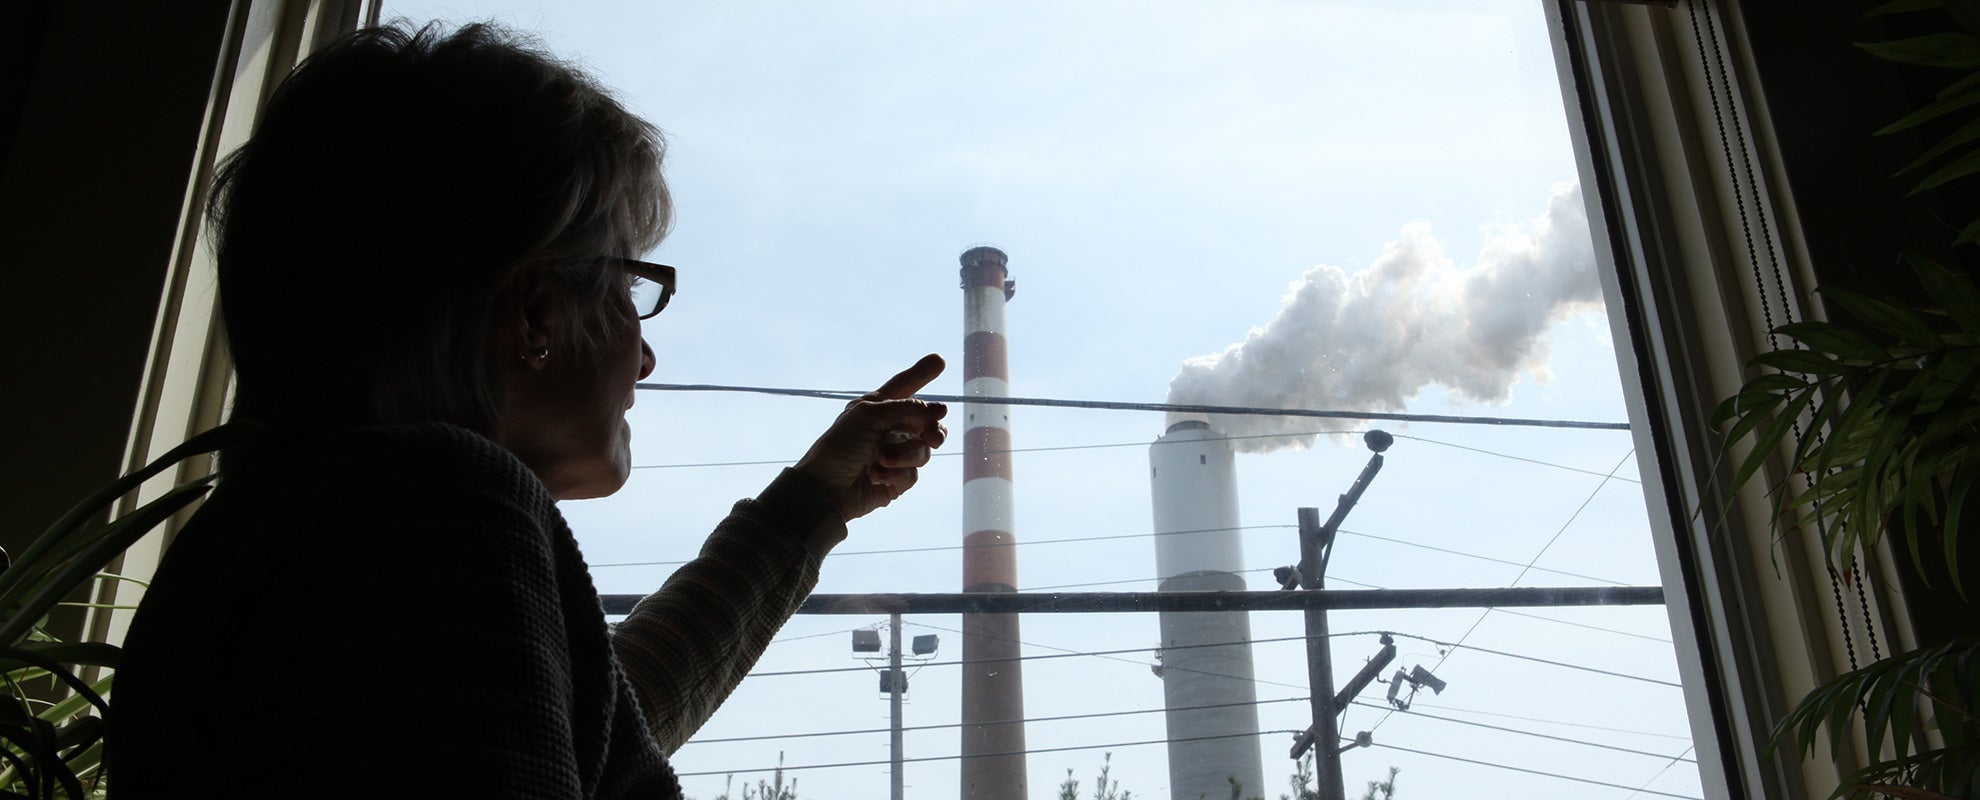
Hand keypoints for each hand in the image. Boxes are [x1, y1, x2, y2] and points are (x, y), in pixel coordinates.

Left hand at [794, 354, 948, 521]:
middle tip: (933, 437)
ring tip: (880, 459)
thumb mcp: (869, 416)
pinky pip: (912, 474)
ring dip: (903, 455)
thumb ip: (907, 409)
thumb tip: (940, 410)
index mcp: (879, 408)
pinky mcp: (897, 480)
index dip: (922, 374)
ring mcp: (896, 455)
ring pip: (922, 451)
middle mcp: (890, 429)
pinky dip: (895, 474)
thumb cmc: (839, 446)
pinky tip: (875, 476)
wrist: (825, 488)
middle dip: (933, 429)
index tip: (939, 361)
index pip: (905, 386)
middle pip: (928, 423)